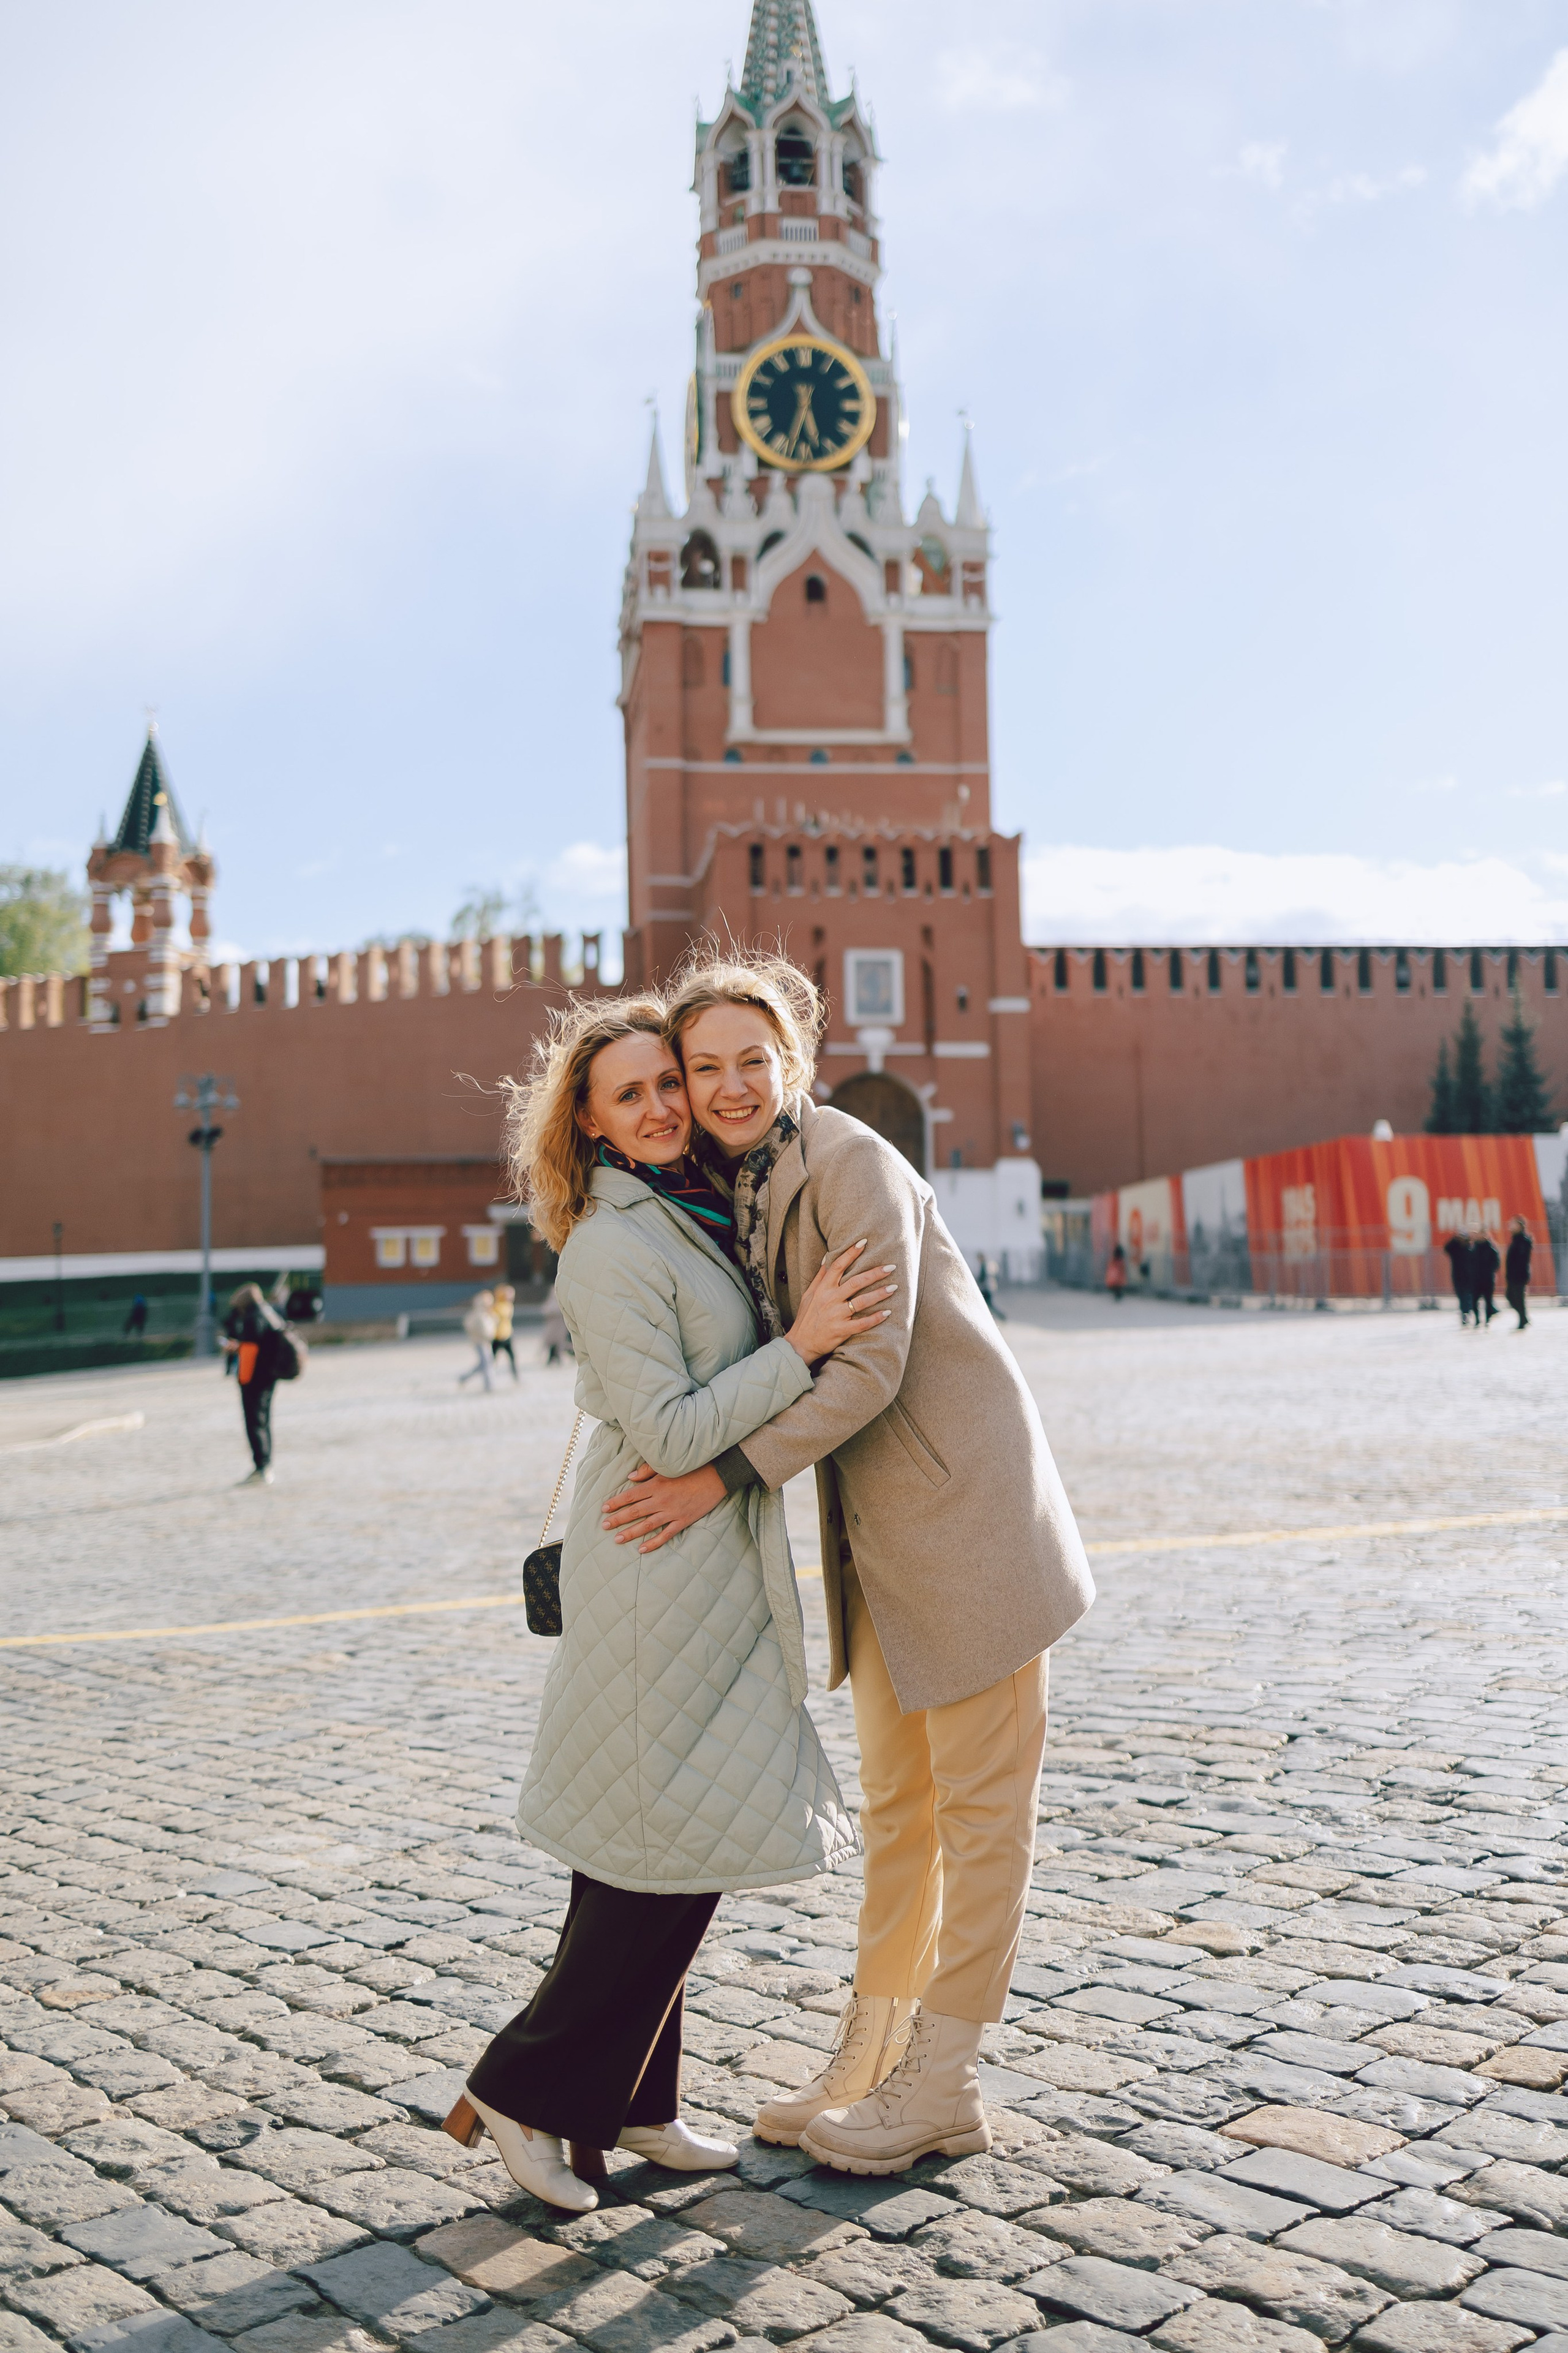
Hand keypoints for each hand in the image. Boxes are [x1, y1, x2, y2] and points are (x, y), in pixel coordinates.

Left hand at [601, 1462, 726, 1552]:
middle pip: (635, 1512)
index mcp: (656, 1485)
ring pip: (647, 1525)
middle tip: (604, 1526)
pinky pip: (666, 1535)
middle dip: (618, 1519)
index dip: (616, 1503)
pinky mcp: (683, 1521)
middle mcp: (661, 1500)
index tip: (603, 1509)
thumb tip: (630, 1478)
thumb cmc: (692, 1469)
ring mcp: (672, 1512)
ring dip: (630, 1533)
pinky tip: (642, 1549)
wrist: (716, 1477)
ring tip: (617, 1539)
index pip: (630, 1496)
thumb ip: (647, 1471)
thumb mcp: (667, 1467)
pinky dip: (653, 1543)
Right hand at [786, 1239, 897, 1364]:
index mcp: (823, 1289)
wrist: (801, 1343)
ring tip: (894, 1287)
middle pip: (855, 1282)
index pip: (837, 1266)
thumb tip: (828, 1257)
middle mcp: (830, 1300)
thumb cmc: (806, 1317)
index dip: (850, 1253)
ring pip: (861, 1302)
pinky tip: (887, 1313)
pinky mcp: (842, 1330)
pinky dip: (875, 1318)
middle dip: (874, 1273)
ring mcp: (836, 1315)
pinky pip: (862, 1323)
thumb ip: (820, 1276)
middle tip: (891, 1267)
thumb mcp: (809, 1294)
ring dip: (879, 1294)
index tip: (863, 1242)